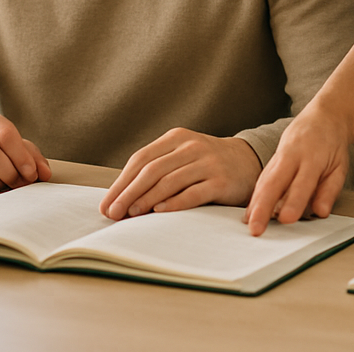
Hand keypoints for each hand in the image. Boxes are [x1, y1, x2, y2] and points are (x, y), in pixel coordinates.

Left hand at [99, 129, 262, 219]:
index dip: (121, 182)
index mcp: (176, 138)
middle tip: (113, 213)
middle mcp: (191, 146)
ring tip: (131, 215)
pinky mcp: (221, 181)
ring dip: (146, 200)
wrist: (246, 162)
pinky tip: (159, 212)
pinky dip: (174, 203)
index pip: (142, 158)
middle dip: (129, 193)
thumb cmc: (205, 163)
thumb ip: (157, 170)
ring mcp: (208, 162)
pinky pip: (193, 193)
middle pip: (152, 170)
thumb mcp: (181, 156)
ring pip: (170, 181)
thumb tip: (121, 198)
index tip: (107, 203)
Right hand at [243, 106, 349, 236]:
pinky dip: (254, 196)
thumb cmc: (332, 144)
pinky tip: (249, 212)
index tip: (286, 219)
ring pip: (264, 179)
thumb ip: (330, 190)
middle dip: (264, 206)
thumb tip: (320, 212)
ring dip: (255, 203)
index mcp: (313, 156)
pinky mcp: (273, 158)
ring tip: (248, 224)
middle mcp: (292, 154)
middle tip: (256, 228)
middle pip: (275, 181)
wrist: (323, 116)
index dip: (294, 201)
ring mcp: (280, 154)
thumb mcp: (340, 166)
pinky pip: (262, 178)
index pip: (302, 182)